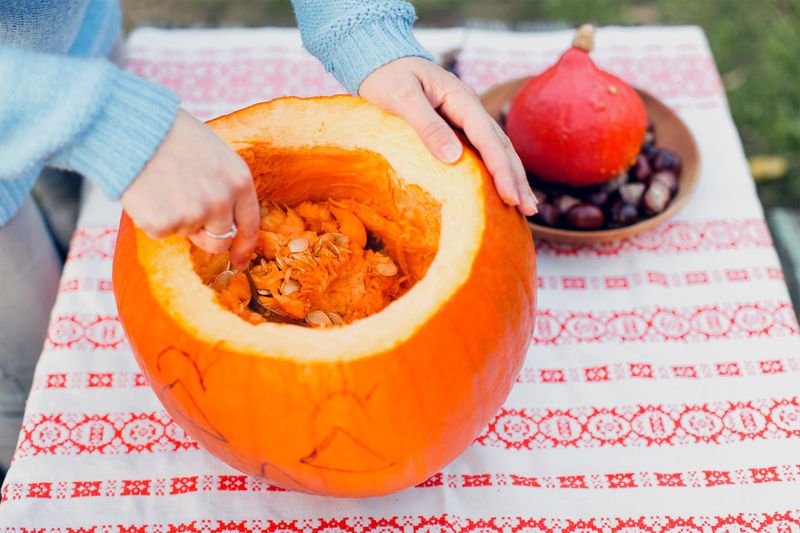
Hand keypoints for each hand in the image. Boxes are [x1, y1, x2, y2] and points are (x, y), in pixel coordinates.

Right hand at [120, 109, 258, 268]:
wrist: (129, 126)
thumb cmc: (170, 134)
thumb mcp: (214, 153)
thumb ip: (224, 186)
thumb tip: (226, 220)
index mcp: (238, 180)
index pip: (249, 224)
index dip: (244, 245)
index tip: (239, 260)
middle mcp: (222, 201)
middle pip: (219, 241)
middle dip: (204, 235)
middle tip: (183, 209)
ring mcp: (194, 214)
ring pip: (187, 234)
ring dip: (175, 219)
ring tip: (162, 186)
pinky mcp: (164, 223)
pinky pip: (160, 232)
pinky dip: (151, 218)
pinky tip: (147, 191)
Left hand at [359, 57, 536, 215]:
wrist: (380, 59)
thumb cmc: (387, 77)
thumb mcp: (401, 98)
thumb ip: (427, 126)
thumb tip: (454, 158)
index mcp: (460, 98)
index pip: (488, 139)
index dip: (501, 169)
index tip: (509, 197)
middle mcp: (470, 107)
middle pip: (501, 145)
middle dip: (516, 178)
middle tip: (528, 211)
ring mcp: (466, 115)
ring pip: (498, 148)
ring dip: (513, 176)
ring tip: (526, 207)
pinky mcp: (458, 124)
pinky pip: (484, 149)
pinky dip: (498, 169)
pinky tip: (503, 187)